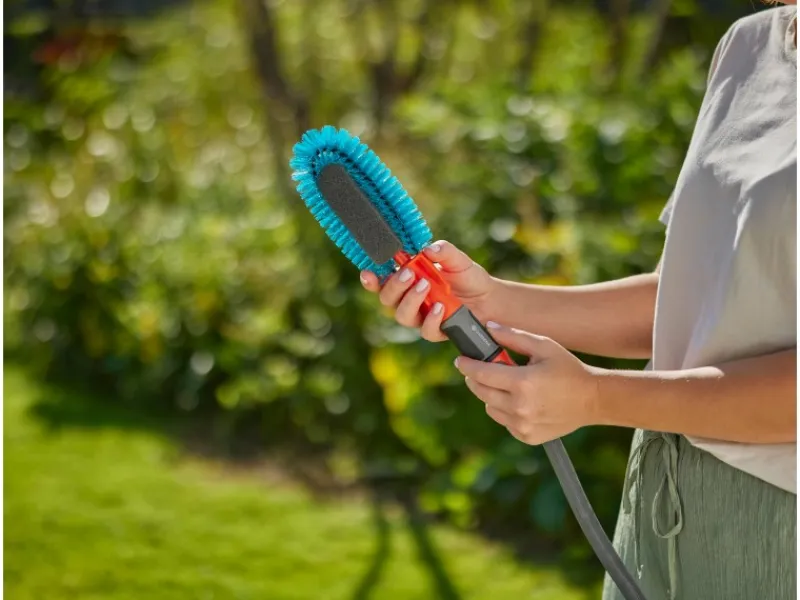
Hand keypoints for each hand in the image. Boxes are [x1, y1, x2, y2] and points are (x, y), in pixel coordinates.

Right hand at [359, 240, 494, 341]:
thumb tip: (428, 249)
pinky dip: (431, 319)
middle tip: (409, 273)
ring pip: (402, 316)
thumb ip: (444, 251)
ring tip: (426, 287)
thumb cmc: (468, 277)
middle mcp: (409, 300)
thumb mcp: (458, 260)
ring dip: (411, 301)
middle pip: (388, 299)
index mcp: (408, 281)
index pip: (382, 282)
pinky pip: (425, 331)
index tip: (367, 273)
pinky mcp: (435, 331)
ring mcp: (421, 317)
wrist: (490, 299)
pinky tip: (440, 307)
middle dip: (395, 286)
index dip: (371, 280)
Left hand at [454, 323, 599, 444]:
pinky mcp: (527, 436)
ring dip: (491, 395)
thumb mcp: (543, 346)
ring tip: (507, 385)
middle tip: (479, 370)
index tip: (460, 360)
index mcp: (523, 382)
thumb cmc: (568, 369)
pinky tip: (520, 401)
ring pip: (489, 407)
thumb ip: (513, 336)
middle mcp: (520, 407)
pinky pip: (503, 421)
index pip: (481, 373)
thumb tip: (488, 327)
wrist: (592, 400)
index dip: (467, 365)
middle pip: (481, 391)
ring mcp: (523, 425)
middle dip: (475, 379)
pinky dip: (505, 410)